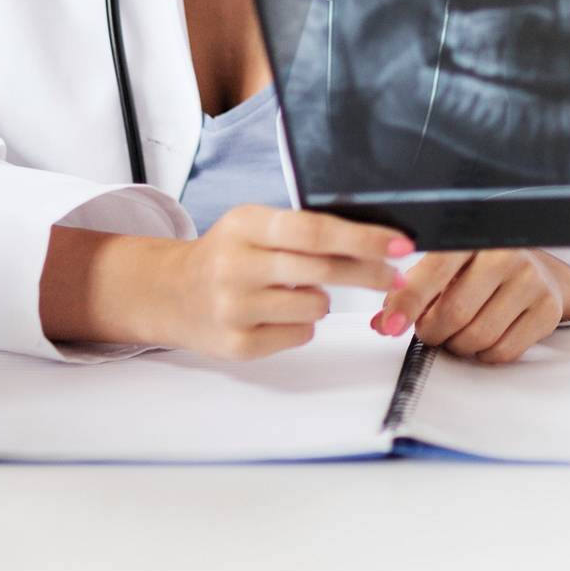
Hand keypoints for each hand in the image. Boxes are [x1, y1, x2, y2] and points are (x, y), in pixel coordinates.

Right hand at [159, 205, 414, 360]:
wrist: (170, 293)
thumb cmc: (228, 253)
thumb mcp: (254, 225)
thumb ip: (301, 229)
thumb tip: (371, 239)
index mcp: (245, 225)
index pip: (314, 230)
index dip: (362, 238)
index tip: (399, 243)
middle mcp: (236, 265)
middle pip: (322, 268)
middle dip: (369, 271)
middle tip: (397, 273)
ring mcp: (233, 308)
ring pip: (315, 305)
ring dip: (324, 299)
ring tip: (302, 290)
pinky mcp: (235, 345)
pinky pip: (299, 334)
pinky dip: (303, 323)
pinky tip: (280, 312)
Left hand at [374, 248, 569, 363]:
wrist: (541, 268)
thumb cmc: (483, 267)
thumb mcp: (448, 263)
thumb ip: (413, 289)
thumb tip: (382, 322)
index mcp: (474, 237)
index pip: (435, 271)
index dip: (409, 302)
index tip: (390, 325)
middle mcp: (506, 254)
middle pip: (455, 313)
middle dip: (433, 331)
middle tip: (430, 329)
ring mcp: (531, 280)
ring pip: (478, 337)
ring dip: (459, 345)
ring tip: (459, 331)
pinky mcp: (547, 308)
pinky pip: (504, 351)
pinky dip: (485, 354)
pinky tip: (485, 336)